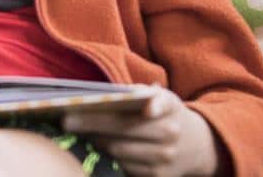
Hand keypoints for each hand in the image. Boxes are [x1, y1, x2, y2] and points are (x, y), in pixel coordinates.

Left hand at [64, 89, 219, 176]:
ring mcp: (164, 157)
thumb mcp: (163, 98)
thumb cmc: (166, 115)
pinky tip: (90, 147)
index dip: (150, 107)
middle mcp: (170, 133)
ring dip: (94, 141)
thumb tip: (113, 94)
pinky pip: (123, 166)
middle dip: (92, 125)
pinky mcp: (156, 176)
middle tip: (66, 120)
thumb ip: (143, 93)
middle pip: (124, 130)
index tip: (128, 108)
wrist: (196, 146)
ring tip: (73, 132)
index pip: (155, 106)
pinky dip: (105, 156)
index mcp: (170, 108)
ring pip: (119, 151)